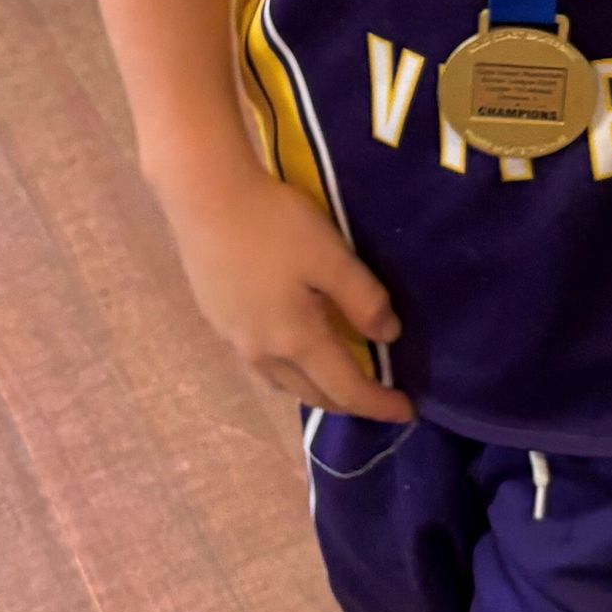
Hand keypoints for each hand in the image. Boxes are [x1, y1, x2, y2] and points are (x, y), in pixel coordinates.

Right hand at [159, 155, 412, 418]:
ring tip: (342, 375)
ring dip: (317, 388)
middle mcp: (261, 353)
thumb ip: (363, 299)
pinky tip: (296, 346)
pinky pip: (264, 363)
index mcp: (294, 340)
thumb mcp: (330, 256)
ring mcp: (233, 339)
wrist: (204, 198)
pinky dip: (292, 369)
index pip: (345, 389)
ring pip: (284, 382)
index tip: (407, 412)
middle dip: (349, 402)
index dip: (378, 404)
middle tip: (379, 396)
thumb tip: (388, 336)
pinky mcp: (218, 320)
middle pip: (313, 394)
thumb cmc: (274, 224)